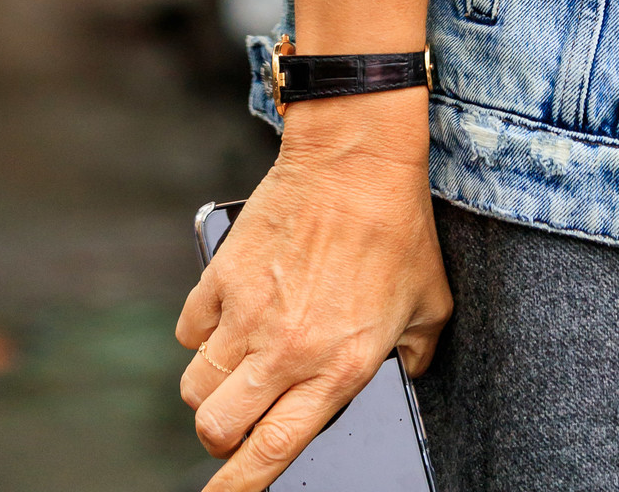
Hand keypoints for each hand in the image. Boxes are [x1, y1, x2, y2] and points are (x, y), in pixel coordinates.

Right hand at [175, 95, 450, 491]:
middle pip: (217, 428)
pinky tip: (229, 317)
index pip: (272, 452)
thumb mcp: (429, 304)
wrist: (358, 158)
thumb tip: (404, 377)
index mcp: (337, 367)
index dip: (239, 487)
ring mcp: (248, 313)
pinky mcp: (223, 275)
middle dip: (222, 436)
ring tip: (240, 364)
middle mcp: (286, 349)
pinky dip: (201, 333)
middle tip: (239, 419)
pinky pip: (189, 330)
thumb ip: (415, 356)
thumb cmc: (397, 226)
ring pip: (195, 385)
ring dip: (212, 387)